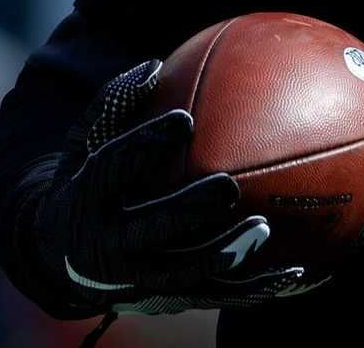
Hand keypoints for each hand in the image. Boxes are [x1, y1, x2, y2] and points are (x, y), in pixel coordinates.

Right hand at [35, 60, 329, 314]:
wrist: (68, 257)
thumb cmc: (92, 181)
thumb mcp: (87, 142)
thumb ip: (116, 104)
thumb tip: (154, 63)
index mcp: (85, 199)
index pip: (112, 170)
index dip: (145, 146)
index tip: (183, 122)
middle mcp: (109, 244)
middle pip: (151, 230)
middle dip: (188, 211)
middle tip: (227, 187)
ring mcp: (139, 278)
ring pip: (184, 271)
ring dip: (225, 253)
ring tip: (263, 229)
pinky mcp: (168, 299)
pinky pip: (215, 295)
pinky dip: (254, 287)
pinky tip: (295, 270)